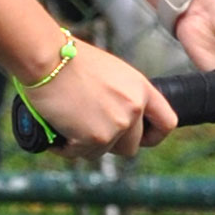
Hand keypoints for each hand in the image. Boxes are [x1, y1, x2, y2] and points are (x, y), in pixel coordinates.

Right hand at [22, 34, 176, 157]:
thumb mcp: (109, 73)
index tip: (141, 138)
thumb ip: (122, 95)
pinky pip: (83, 154)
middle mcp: (134, 108)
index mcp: (141, 88)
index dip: (153, 135)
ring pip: (105, 152)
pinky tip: (58, 132)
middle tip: (89, 129)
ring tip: (69, 124)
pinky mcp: (96, 139)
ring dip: (87, 144)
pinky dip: (68, 148)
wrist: (48, 60)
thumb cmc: (70, 60)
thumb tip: (117, 116)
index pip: (166, 122)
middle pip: (132, 145)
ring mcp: (117, 125)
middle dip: (112, 143)